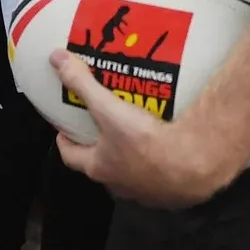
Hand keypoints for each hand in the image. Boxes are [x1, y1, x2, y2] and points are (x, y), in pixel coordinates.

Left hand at [52, 51, 218, 208]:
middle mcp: (119, 184)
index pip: (72, 157)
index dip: (66, 142)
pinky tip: (167, 140)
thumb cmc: (144, 141)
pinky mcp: (171, 191)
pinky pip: (160, 173)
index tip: (64, 129)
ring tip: (136, 127)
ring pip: (131, 170)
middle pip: (102, 164)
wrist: (193, 165)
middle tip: (102, 122)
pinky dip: (159, 159)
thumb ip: (83, 84)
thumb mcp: (108, 108)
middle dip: (100, 145)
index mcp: (99, 167)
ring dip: (130, 153)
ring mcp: (146, 191)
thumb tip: (56, 59)